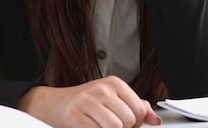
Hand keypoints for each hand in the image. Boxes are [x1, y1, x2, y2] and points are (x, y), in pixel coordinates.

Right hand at [17, 75, 161, 127]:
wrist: (51, 104)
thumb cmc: (84, 103)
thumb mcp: (112, 99)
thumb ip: (136, 107)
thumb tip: (155, 120)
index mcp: (115, 83)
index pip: (139, 109)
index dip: (135, 124)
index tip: (126, 125)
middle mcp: (102, 89)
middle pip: (128, 121)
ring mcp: (88, 101)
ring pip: (115, 127)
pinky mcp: (74, 115)